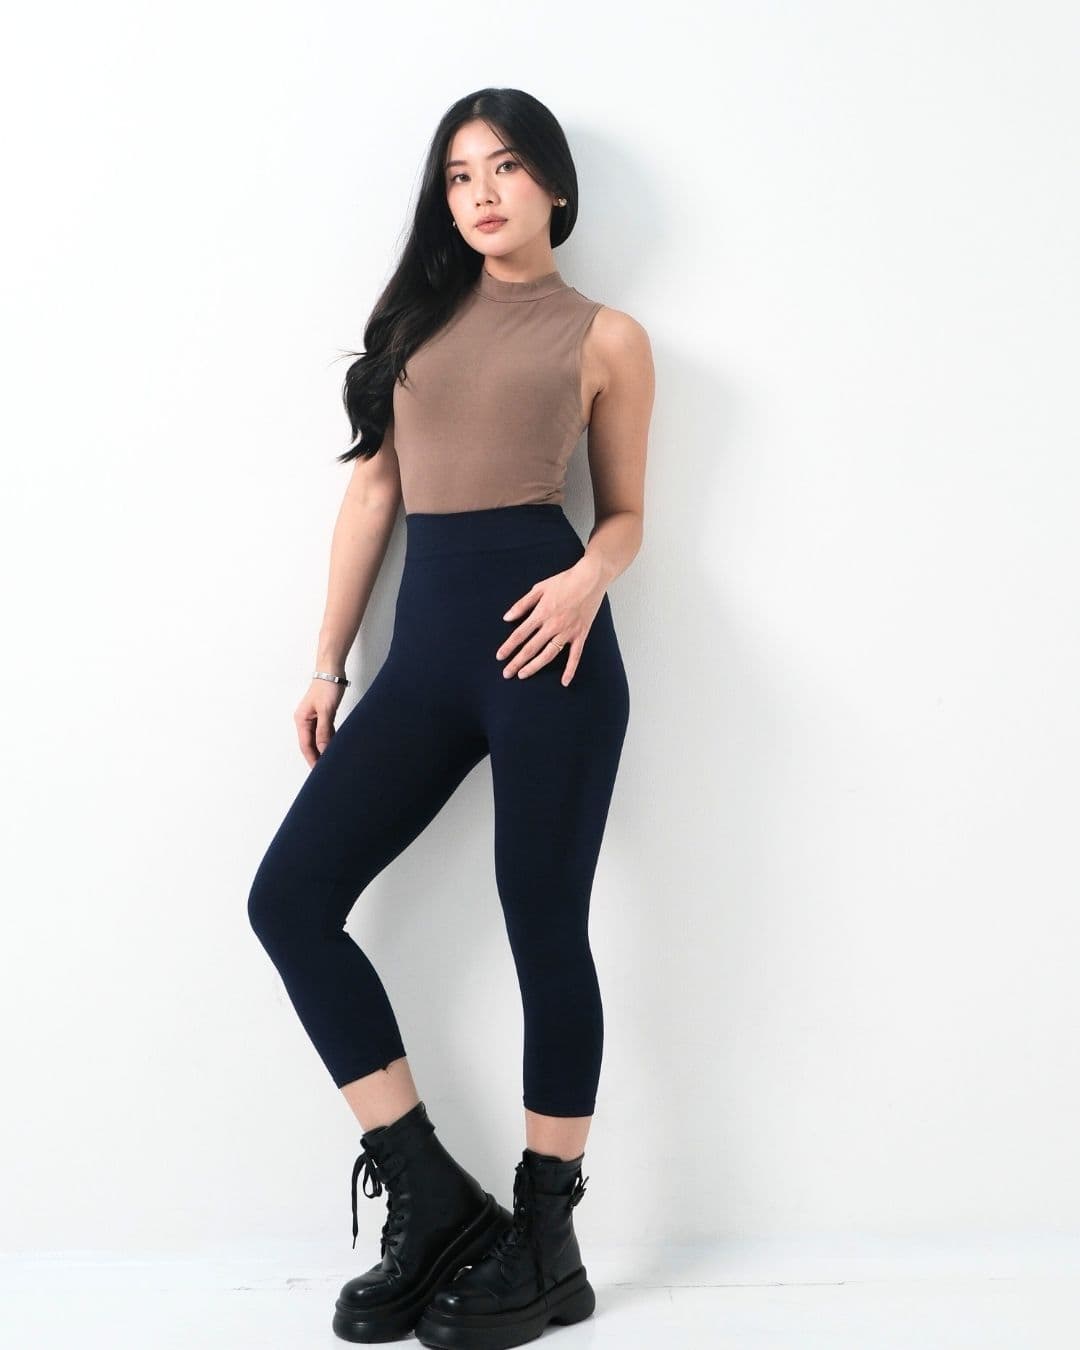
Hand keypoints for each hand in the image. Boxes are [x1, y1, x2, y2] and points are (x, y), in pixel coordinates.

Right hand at [294, 678, 346, 767]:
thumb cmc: (327, 687)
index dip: (312, 759)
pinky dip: (328, 740)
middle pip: (310, 744)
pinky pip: (324, 732)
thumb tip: (323, 749)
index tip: (319, 771)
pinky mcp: (322, 715)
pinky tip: (335, 747)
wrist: (332, 671)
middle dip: (317, 757)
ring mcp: (313, 718)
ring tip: (330, 762)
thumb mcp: (326, 710)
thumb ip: (324, 730)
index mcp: (301, 720)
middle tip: (325, 770)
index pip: (306, 745)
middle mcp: (305, 720)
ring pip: (317, 739)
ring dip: (323, 750)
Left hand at [496, 555, 607, 686]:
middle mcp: (553, 625)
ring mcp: (567, 632)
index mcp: (541, 613)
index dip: (508, 647)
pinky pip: (575, 656)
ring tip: (523, 675)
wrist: (590, 578)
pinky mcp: (581, 634)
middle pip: (531, 648)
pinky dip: (570, 669)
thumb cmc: (564, 581)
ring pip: (548, 654)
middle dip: (517, 662)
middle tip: (507, 673)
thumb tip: (507, 618)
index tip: (500, 656)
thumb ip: (522, 604)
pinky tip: (564, 682)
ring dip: (535, 666)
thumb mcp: (539, 588)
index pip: (520, 634)